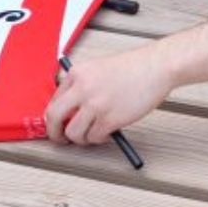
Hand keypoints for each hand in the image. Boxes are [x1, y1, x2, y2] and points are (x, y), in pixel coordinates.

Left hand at [46, 46, 172, 145]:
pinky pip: (95, 137)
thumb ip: (82, 86)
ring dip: (80, 139)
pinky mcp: (110, 118)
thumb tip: (71, 110)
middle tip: (61, 139)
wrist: (154, 67)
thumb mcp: (96, 69)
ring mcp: (95, 104)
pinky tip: (107, 133)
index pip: (53, 100)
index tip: (57, 125)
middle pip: (54, 117)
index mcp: (76, 73)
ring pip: (73, 133)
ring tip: (91, 135)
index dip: (53, 117)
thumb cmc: (131, 68)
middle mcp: (81, 88)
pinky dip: (98, 139)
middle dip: (55, 133)